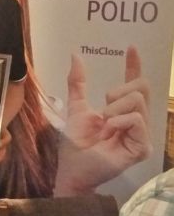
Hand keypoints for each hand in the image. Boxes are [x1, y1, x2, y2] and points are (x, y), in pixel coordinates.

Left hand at [57, 46, 150, 194]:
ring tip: (104, 123)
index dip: (134, 65)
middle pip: (141, 87)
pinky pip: (137, 119)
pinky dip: (118, 121)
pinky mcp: (143, 146)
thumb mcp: (76, 107)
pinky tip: (110, 131)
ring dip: (114, 108)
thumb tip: (75, 55)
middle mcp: (136, 120)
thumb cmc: (75, 142)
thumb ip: (77, 83)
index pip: (134, 84)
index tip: (130, 48)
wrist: (72, 167)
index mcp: (122, 110)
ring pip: (138, 101)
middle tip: (103, 107)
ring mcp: (142, 133)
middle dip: (118, 91)